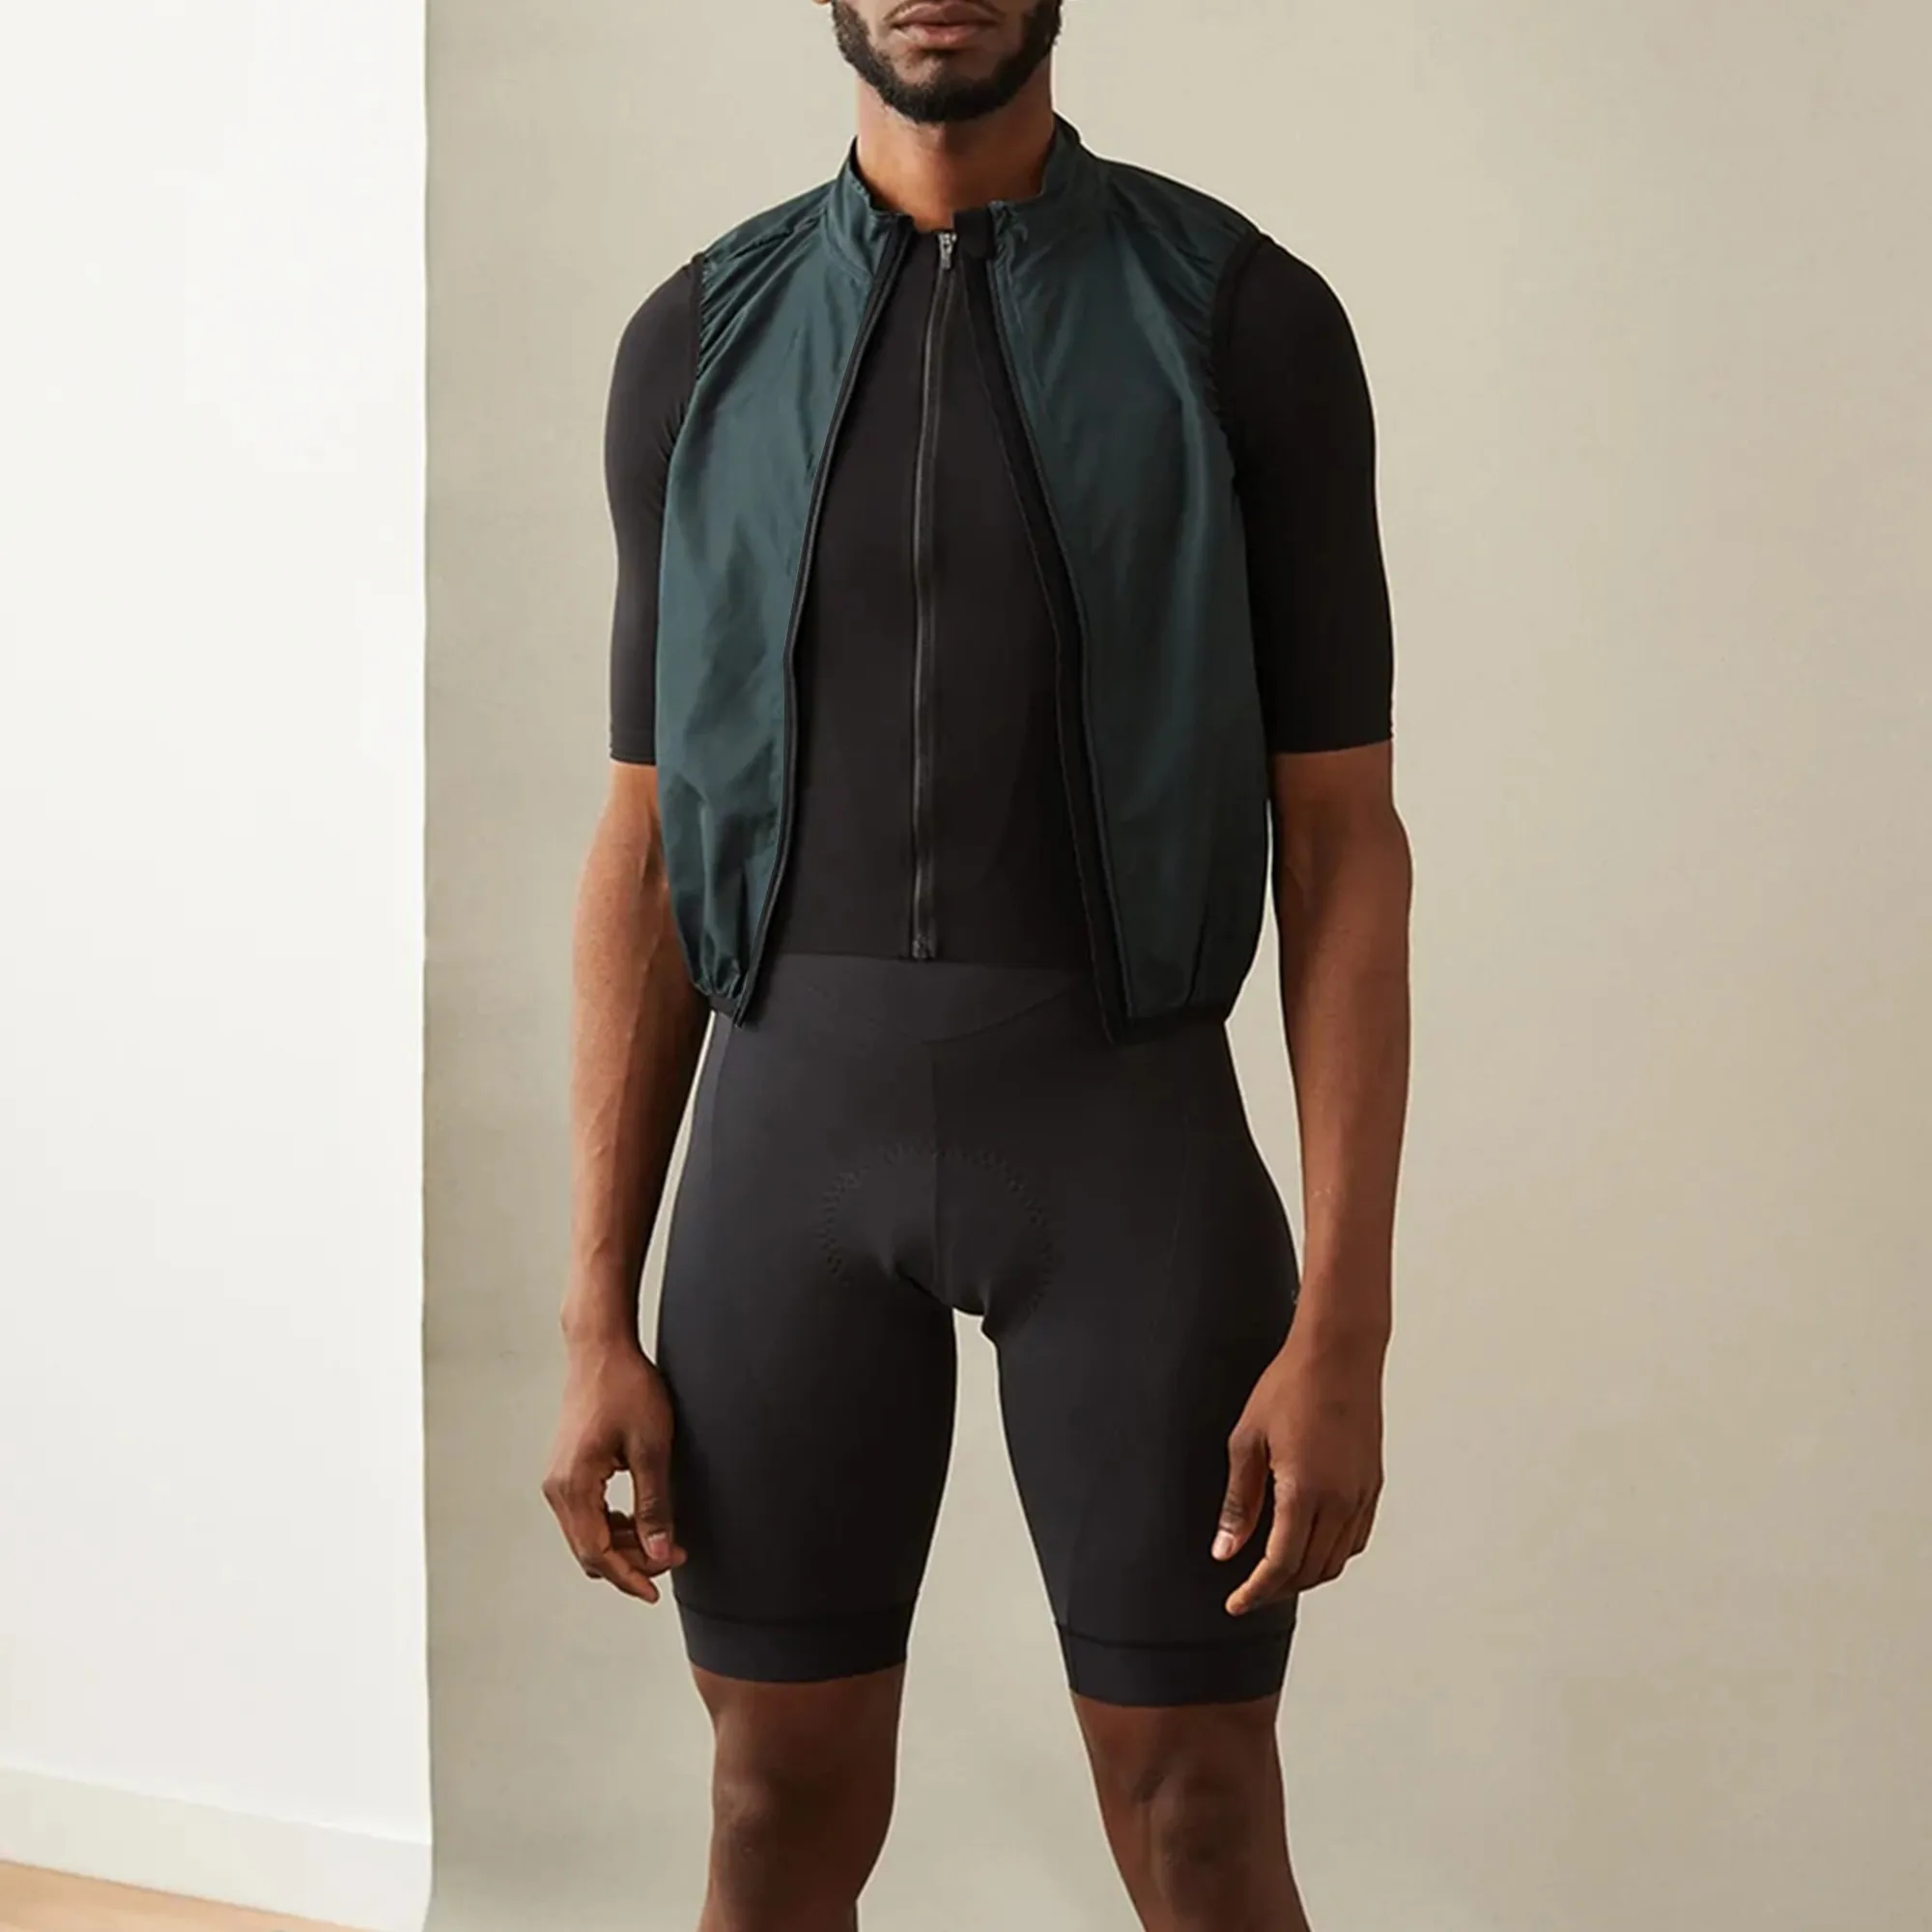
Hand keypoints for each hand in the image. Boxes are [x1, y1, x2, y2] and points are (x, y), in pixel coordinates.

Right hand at [542, 1338, 686, 1602]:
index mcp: (573, 1486)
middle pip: (589, 1550)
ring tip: (664, 1539)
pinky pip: (587, 1514)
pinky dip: (614, 1525)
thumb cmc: (626, 1388)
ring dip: (624, 1544)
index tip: (655, 1592)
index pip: (597, 1553)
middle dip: (631, 1562)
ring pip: (588, 1534)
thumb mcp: (651, 1447)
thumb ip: (654, 1504)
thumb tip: (658, 1552)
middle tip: (672, 1558)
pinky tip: (643, 1519)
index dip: (628, 1577)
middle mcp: (557, 1488)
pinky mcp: (568, 1470)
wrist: (601, 1349)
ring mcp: (558, 1479)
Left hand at [1214, 1320, 1384, 1614]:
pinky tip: (1310, 1544)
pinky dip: (1332, 1554)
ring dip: (1306, 1576)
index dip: (1256, 1591)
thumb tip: (1225, 1550)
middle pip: (1310, 1571)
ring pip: (1336, 1560)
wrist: (1339, 1353)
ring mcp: (1361, 1494)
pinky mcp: (1373, 1484)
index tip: (1235, 1604)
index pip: (1280, 1566)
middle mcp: (1340, 1501)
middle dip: (1277, 1589)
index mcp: (1305, 1492)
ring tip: (1275, 1573)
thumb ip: (1239, 1501)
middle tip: (1249, 1590)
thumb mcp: (1247, 1441)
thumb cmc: (1289, 1386)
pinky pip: (1356, 1538)